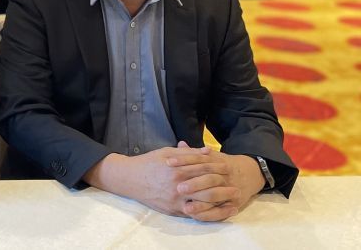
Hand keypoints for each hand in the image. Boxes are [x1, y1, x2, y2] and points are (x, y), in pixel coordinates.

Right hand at [84, 142, 262, 221]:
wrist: (129, 179)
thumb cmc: (149, 163)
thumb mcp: (167, 153)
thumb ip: (188, 153)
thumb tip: (208, 151)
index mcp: (177, 169)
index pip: (203, 169)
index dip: (218, 168)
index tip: (229, 168)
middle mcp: (178, 186)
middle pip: (207, 188)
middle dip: (223, 188)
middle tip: (236, 188)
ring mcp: (176, 200)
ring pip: (203, 204)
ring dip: (220, 203)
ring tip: (232, 202)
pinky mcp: (173, 210)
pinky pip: (195, 214)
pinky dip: (208, 213)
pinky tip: (217, 212)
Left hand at [170, 141, 265, 220]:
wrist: (249, 173)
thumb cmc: (223, 164)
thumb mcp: (211, 156)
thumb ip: (194, 152)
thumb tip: (180, 144)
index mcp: (216, 161)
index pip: (198, 159)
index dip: (183, 160)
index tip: (168, 162)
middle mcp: (223, 176)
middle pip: (208, 179)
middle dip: (194, 184)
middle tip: (178, 188)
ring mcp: (229, 190)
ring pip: (214, 196)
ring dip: (200, 203)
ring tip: (185, 207)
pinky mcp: (233, 203)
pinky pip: (220, 211)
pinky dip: (208, 214)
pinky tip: (196, 215)